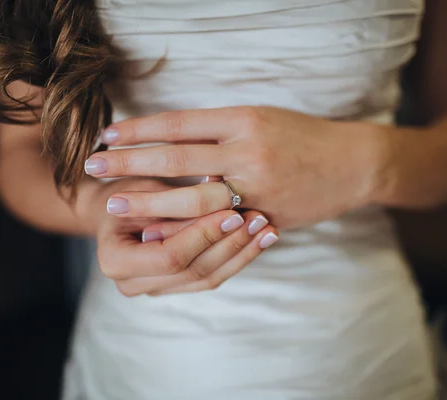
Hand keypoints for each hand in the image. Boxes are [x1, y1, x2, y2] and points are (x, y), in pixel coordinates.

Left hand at [84, 106, 386, 228]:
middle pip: (176, 158)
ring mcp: (258, 185)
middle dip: (129, 163)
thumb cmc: (302, 136)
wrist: (353, 162)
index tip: (108, 135)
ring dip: (148, 202)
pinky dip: (184, 231)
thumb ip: (218, 131)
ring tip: (114, 205)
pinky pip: (218, 226)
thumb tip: (170, 142)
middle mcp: (247, 149)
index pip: (179, 123)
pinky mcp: (268, 214)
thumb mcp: (260, 118)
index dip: (139, 129)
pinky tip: (156, 234)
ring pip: (191, 198)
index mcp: (243, 118)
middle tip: (93, 166)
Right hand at [92, 179, 278, 295]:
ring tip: (268, 229)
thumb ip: (176, 198)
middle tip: (260, 219)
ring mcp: (156, 289)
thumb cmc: (126, 190)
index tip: (231, 213)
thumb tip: (220, 188)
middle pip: (193, 271)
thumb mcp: (144, 187)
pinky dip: (239, 257)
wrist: (114, 208)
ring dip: (242, 253)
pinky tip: (262, 239)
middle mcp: (132, 284)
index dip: (202, 236)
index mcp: (114, 260)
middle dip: (230, 244)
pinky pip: (213, 276)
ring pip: (209, 278)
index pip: (169, 256)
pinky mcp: (177, 285)